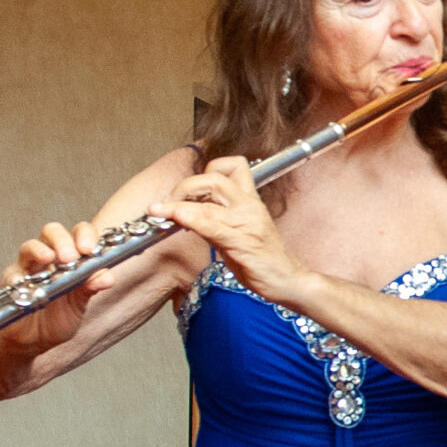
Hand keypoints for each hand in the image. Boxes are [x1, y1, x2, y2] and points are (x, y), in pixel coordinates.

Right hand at [0, 220, 120, 354]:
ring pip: (30, 247)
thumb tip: (107, 276)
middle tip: (71, 256)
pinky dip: (18, 277)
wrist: (34, 340)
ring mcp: (28, 267)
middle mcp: (49, 258)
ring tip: (49, 259)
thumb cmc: (58, 317)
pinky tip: (24, 283)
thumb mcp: (80, 304)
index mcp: (71, 258)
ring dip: (40, 251)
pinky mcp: (11, 281)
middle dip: (62, 240)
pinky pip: (12, 274)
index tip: (91, 249)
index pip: (78, 234)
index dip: (85, 235)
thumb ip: (91, 288)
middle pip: (52, 232)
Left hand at [147, 157, 311, 306]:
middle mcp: (249, 207)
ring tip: (159, 210)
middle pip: (214, 178)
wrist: (288, 280)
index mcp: (250, 201)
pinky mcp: (242, 242)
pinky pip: (212, 225)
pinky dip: (190, 219)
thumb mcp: (239, 231)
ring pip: (208, 202)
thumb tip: (187, 212)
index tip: (189, 188)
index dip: (207, 169)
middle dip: (184, 186)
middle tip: (167, 202)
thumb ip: (217, 218)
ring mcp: (247, 223)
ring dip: (177, 204)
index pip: (233, 166)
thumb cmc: (264, 259)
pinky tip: (176, 219)